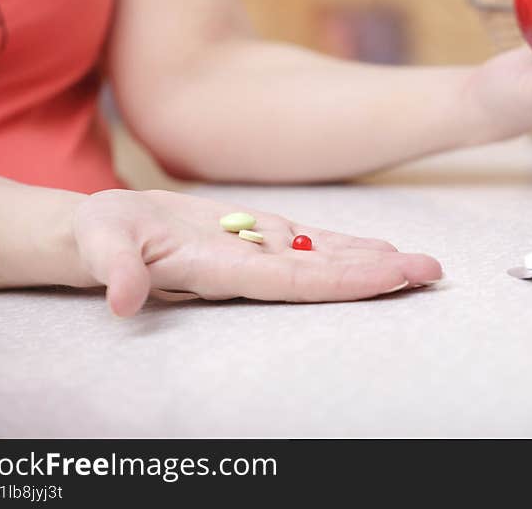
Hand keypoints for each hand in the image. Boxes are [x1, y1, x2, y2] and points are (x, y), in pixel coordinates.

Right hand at [72, 189, 442, 316]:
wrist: (105, 232)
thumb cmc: (99, 239)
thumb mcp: (100, 246)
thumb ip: (114, 269)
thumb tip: (121, 298)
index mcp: (224, 272)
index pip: (295, 281)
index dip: (343, 280)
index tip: (389, 279)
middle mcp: (253, 269)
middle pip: (326, 275)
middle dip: (379, 275)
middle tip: (431, 273)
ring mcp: (260, 253)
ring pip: (327, 259)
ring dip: (375, 262)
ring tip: (420, 264)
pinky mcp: (258, 236)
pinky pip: (312, 243)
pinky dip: (347, 246)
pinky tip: (380, 250)